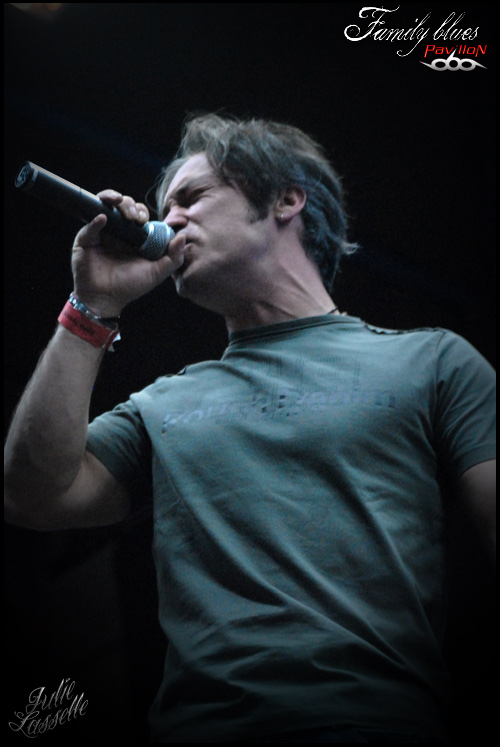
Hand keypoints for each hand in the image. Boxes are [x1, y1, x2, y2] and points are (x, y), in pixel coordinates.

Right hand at [71, 190, 184, 315]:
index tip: (143, 220)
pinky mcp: (84, 240)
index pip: (136, 212)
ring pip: (103, 206)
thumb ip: (174, 257)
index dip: (141, 211)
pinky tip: (103, 218)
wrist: (107, 300)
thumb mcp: (157, 273)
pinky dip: (95, 220)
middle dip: (129, 205)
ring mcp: (99, 234)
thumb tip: (182, 236)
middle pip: (121, 205)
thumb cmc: (130, 286)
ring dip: (113, 201)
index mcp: (132, 236)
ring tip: (121, 208)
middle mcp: (116, 232)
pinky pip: (88, 225)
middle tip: (134, 218)